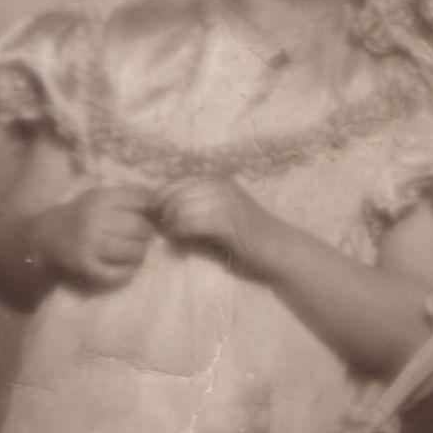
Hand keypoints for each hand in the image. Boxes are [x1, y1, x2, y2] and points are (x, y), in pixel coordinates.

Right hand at [40, 184, 156, 291]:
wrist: (41, 239)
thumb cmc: (79, 217)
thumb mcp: (99, 197)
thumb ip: (130, 197)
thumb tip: (165, 202)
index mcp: (100, 198)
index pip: (142, 200)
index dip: (153, 210)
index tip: (152, 217)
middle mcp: (94, 220)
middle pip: (142, 228)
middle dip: (147, 234)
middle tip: (142, 238)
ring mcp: (89, 246)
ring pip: (135, 252)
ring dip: (140, 253)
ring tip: (134, 251)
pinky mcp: (86, 269)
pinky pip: (120, 274)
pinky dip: (128, 272)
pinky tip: (124, 267)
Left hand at [154, 176, 272, 271]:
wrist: (280, 251)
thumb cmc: (247, 239)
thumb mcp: (217, 220)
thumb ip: (191, 215)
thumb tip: (156, 217)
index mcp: (218, 181)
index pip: (176, 182)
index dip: (159, 197)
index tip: (151, 216)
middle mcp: (222, 186)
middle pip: (176, 193)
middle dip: (162, 211)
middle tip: (157, 230)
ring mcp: (227, 202)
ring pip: (182, 206)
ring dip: (171, 223)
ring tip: (169, 237)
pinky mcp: (230, 221)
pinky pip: (193, 223)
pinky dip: (181, 233)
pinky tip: (179, 244)